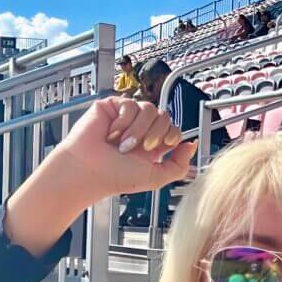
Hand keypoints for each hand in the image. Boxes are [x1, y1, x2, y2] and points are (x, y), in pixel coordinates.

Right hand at [2, 96, 196, 257]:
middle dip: (156, 134)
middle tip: (141, 149)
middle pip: (165, 116)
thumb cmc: (115, 176)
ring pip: (149, 109)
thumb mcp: (155, 177)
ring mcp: (126, 116)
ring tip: (122, 145)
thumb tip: (192, 145)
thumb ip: (179, 165)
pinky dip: (122, 122)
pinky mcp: (112, 106)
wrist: (88, 171)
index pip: (174, 129)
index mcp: (152, 145)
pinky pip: (130, 104)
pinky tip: (111, 134)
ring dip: (138, 130)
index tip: (164, 147)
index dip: (173, 136)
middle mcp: (140, 129)